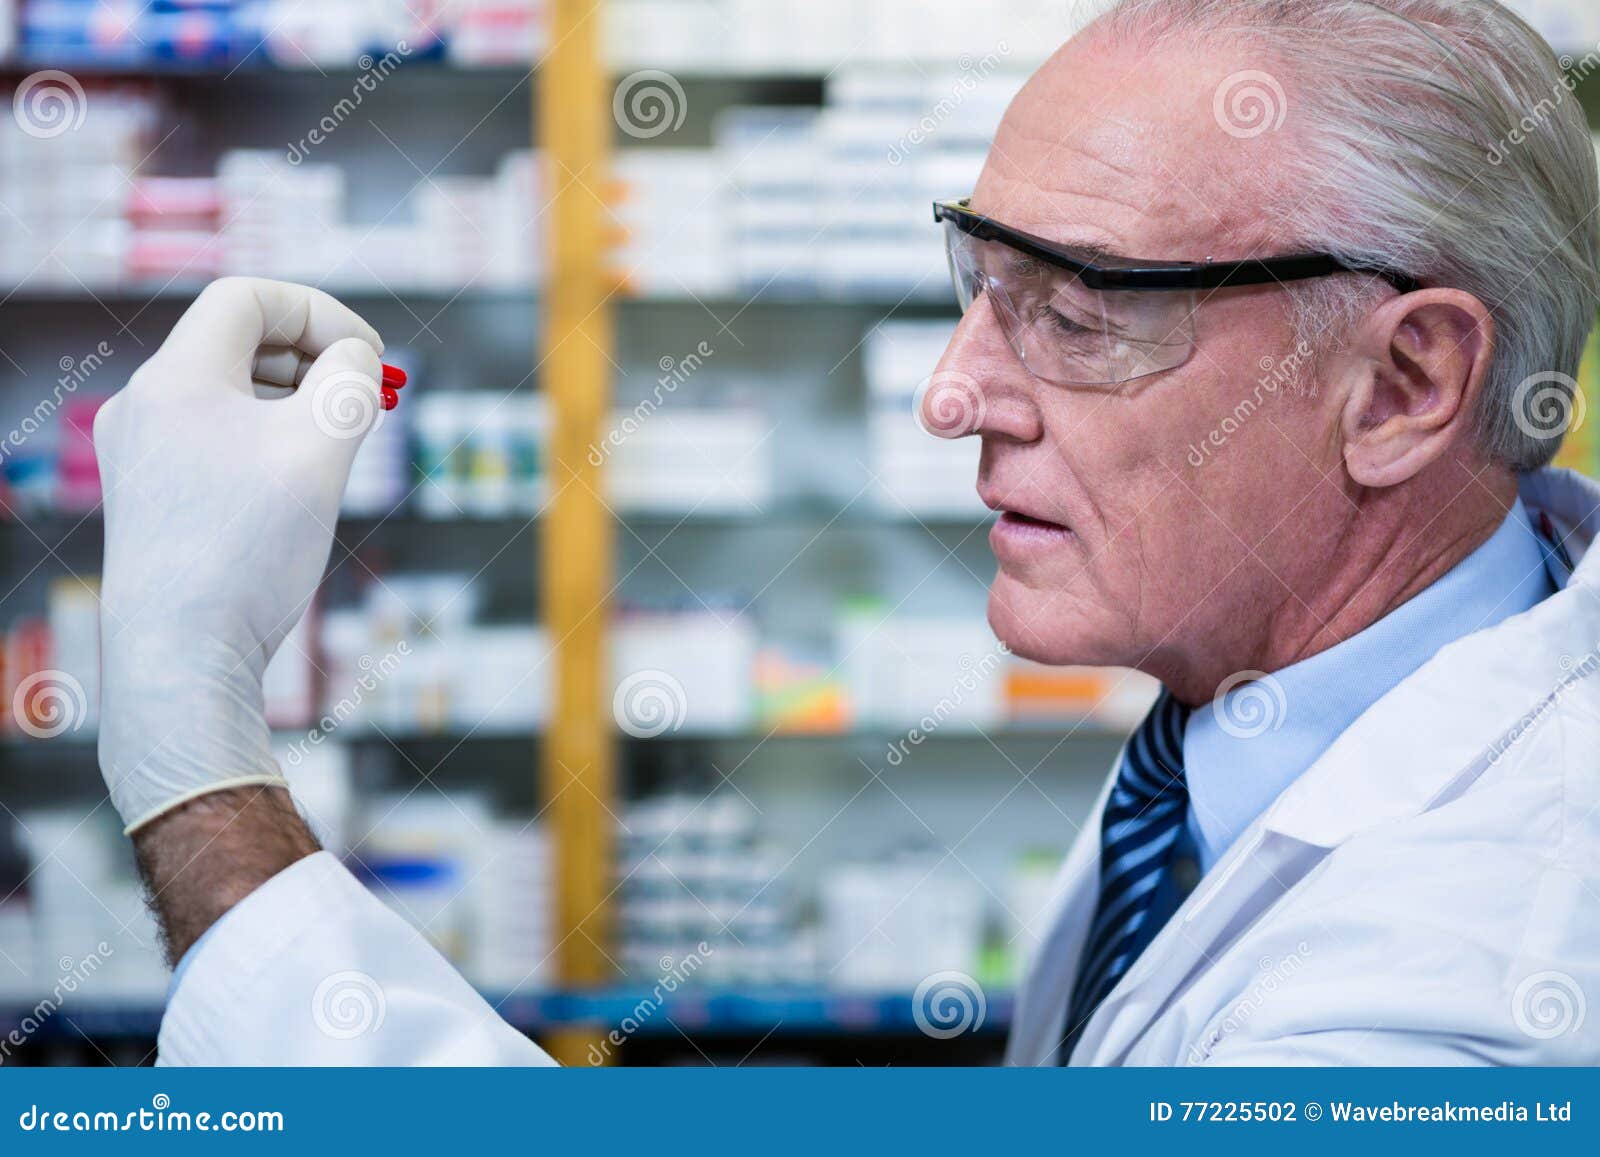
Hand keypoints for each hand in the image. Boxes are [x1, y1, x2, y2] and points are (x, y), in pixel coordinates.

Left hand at [95, 277, 385, 831]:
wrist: (180, 657)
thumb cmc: (248, 553)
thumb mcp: (321, 451)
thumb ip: (348, 383)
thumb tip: (353, 357)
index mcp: (176, 378)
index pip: (248, 298)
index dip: (320, 312)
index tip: (370, 356)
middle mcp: (145, 405)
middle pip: (238, 343)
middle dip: (313, 359)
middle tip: (367, 400)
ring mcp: (140, 453)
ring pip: (229, 394)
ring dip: (293, 402)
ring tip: (336, 450)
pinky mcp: (150, 497)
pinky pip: (214, 439)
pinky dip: (264, 442)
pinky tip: (295, 490)